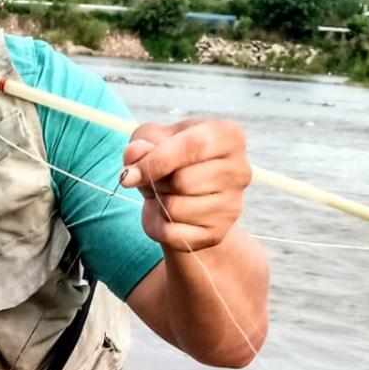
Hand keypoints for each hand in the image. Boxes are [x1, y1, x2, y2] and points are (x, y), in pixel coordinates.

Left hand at [120, 119, 252, 252]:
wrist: (181, 199)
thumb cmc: (168, 161)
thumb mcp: (151, 141)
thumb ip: (140, 143)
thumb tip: (133, 156)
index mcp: (228, 137)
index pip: (193, 146)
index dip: (156, 160)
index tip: (129, 173)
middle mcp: (239, 170)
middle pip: (182, 180)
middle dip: (157, 183)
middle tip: (160, 181)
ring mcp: (232, 205)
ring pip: (175, 209)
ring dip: (159, 203)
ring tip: (168, 195)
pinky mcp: (217, 233)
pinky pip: (172, 233)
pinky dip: (159, 226)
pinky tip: (169, 217)